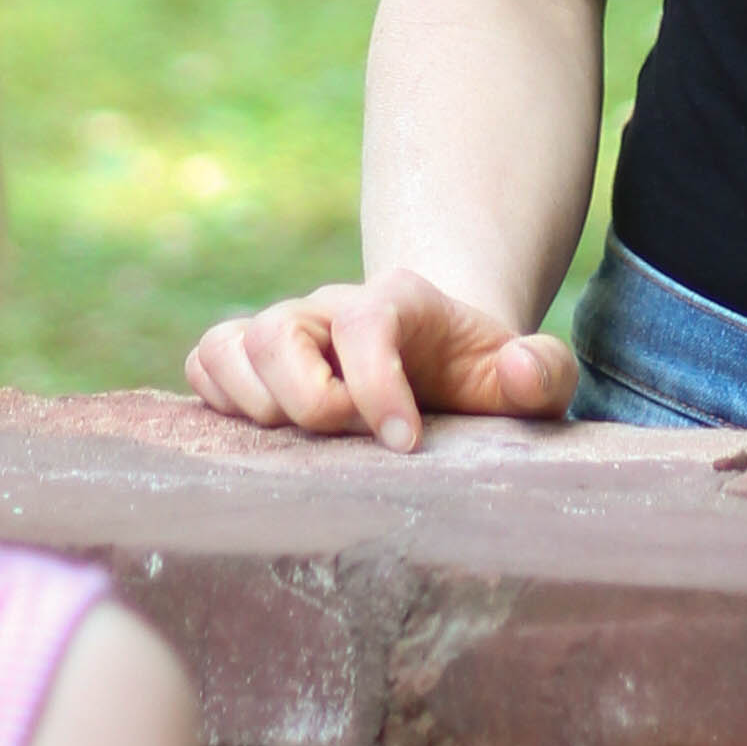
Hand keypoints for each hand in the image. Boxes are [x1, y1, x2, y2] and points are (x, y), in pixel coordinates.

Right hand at [185, 272, 576, 449]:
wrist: (438, 359)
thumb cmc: (480, 378)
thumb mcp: (529, 377)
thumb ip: (541, 371)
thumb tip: (520, 366)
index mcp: (399, 302)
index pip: (366, 322)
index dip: (376, 384)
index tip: (404, 443)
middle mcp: (329, 306)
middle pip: (279, 332)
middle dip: (309, 402)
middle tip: (349, 444)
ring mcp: (284, 328)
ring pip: (232, 345)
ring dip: (257, 404)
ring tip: (304, 443)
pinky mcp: (249, 357)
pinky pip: (205, 362)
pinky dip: (219, 399)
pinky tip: (264, 435)